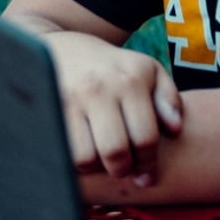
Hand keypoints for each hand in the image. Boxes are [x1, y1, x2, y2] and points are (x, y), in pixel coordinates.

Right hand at [47, 33, 181, 185]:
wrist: (59, 47)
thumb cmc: (111, 67)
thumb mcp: (147, 71)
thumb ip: (168, 98)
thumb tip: (174, 130)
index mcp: (130, 80)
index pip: (145, 138)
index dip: (148, 163)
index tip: (146, 172)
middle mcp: (98, 88)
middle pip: (115, 152)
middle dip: (123, 170)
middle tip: (123, 170)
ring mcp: (68, 99)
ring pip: (85, 158)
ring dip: (95, 168)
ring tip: (100, 160)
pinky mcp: (45, 109)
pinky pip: (62, 151)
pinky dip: (72, 161)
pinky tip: (80, 153)